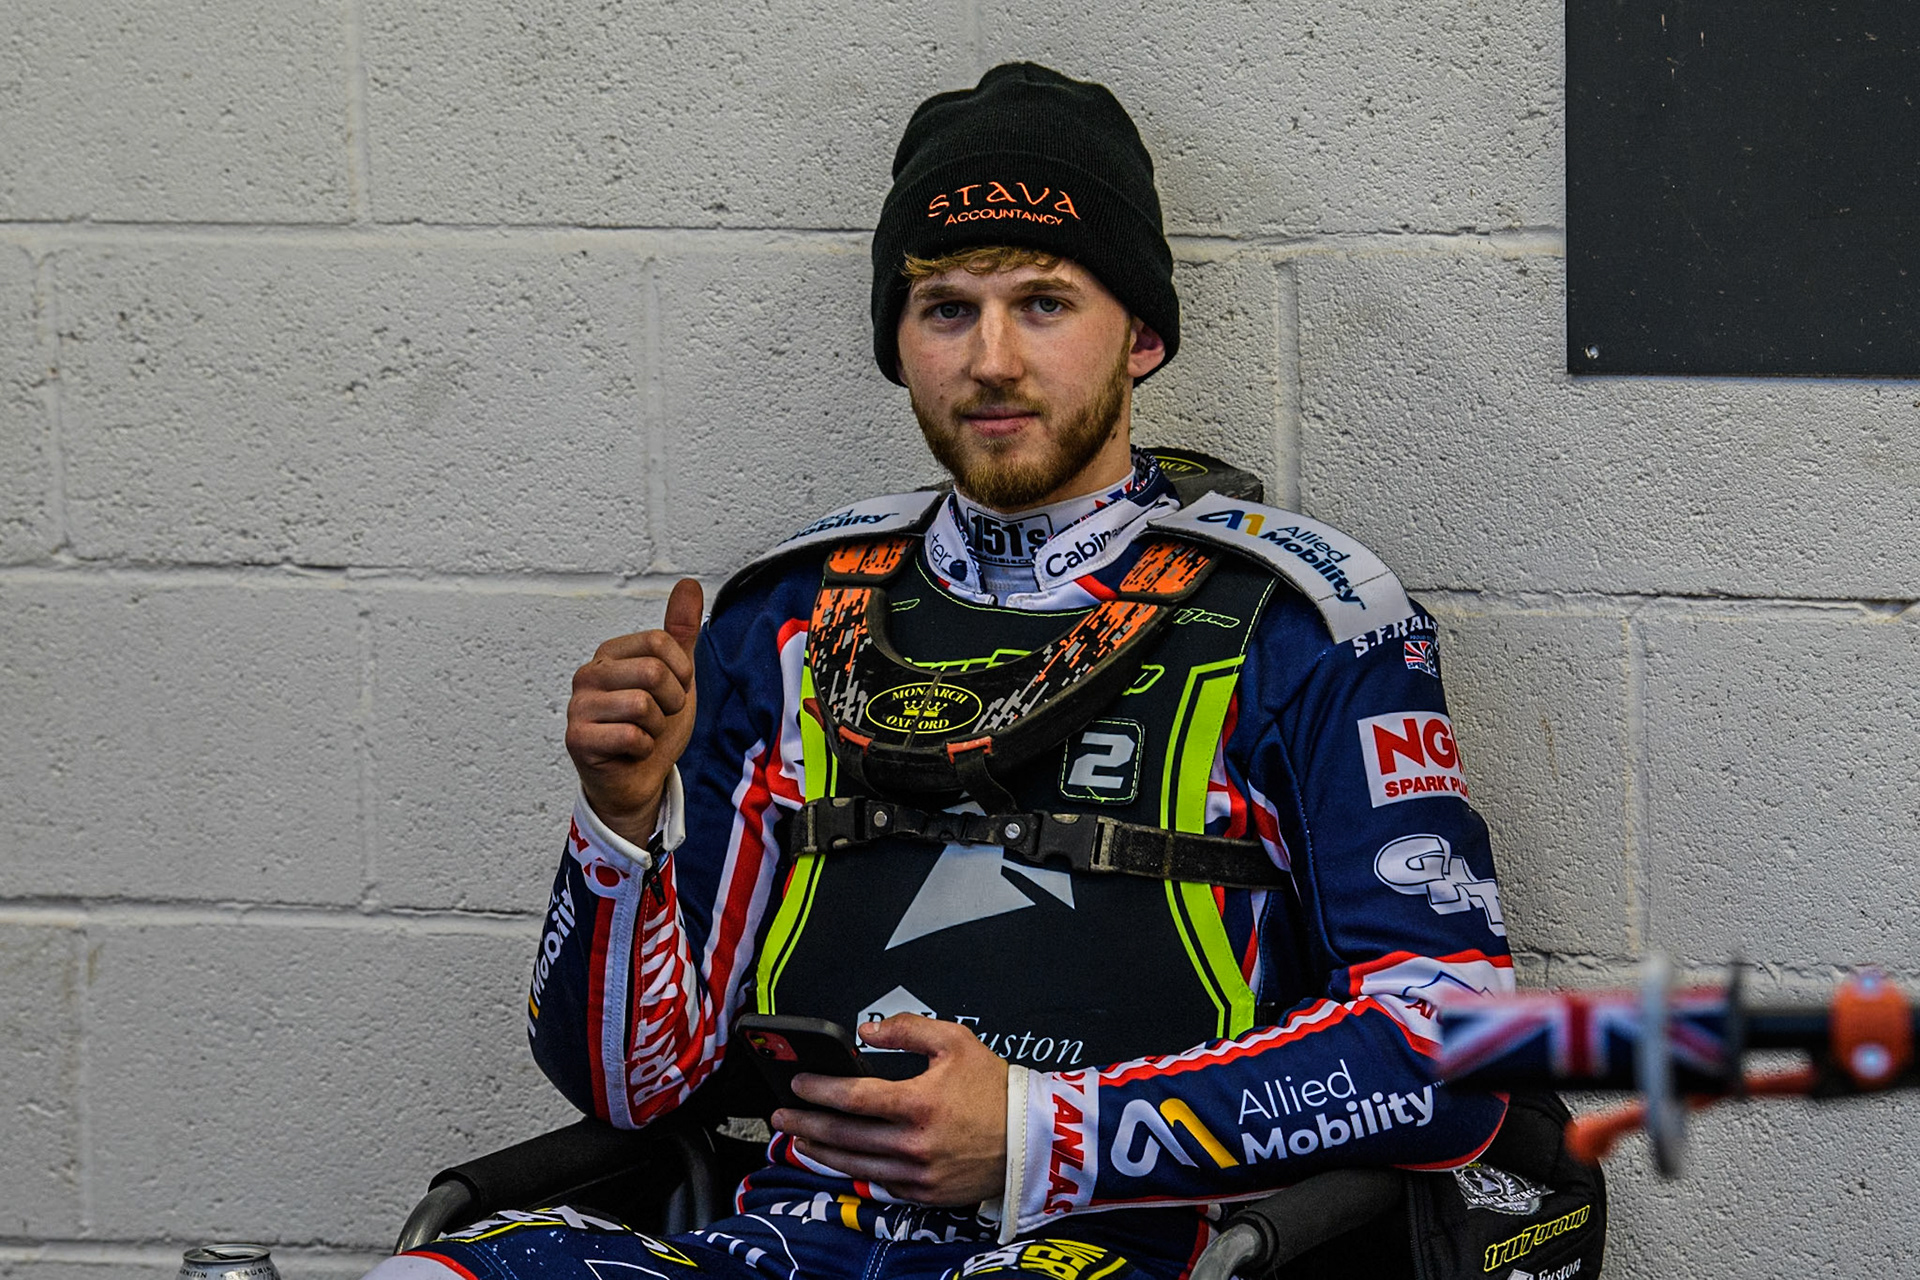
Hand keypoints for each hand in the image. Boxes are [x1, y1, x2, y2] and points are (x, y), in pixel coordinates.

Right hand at [565, 577, 703, 844]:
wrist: (639, 779)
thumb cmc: (653, 726)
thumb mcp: (677, 676)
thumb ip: (680, 632)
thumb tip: (688, 584)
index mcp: (610, 653)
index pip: (661, 642)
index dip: (681, 672)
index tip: (675, 691)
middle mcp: (588, 674)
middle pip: (652, 672)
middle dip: (671, 702)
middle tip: (660, 717)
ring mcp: (578, 706)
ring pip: (642, 705)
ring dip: (657, 727)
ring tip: (644, 733)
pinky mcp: (577, 738)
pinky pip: (631, 735)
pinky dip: (644, 749)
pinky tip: (632, 751)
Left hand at [773, 1015, 1009, 1205]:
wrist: (1030, 1138)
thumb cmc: (995, 1089)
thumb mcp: (956, 1041)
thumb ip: (908, 1029)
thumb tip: (868, 1031)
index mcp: (920, 1103)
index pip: (853, 1097)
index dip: (819, 1090)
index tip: (798, 1084)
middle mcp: (915, 1143)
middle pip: (845, 1135)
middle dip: (806, 1124)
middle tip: (781, 1116)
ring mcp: (919, 1173)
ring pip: (856, 1164)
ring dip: (821, 1152)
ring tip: (799, 1139)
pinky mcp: (926, 1193)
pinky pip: (880, 1183)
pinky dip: (854, 1171)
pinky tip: (839, 1160)